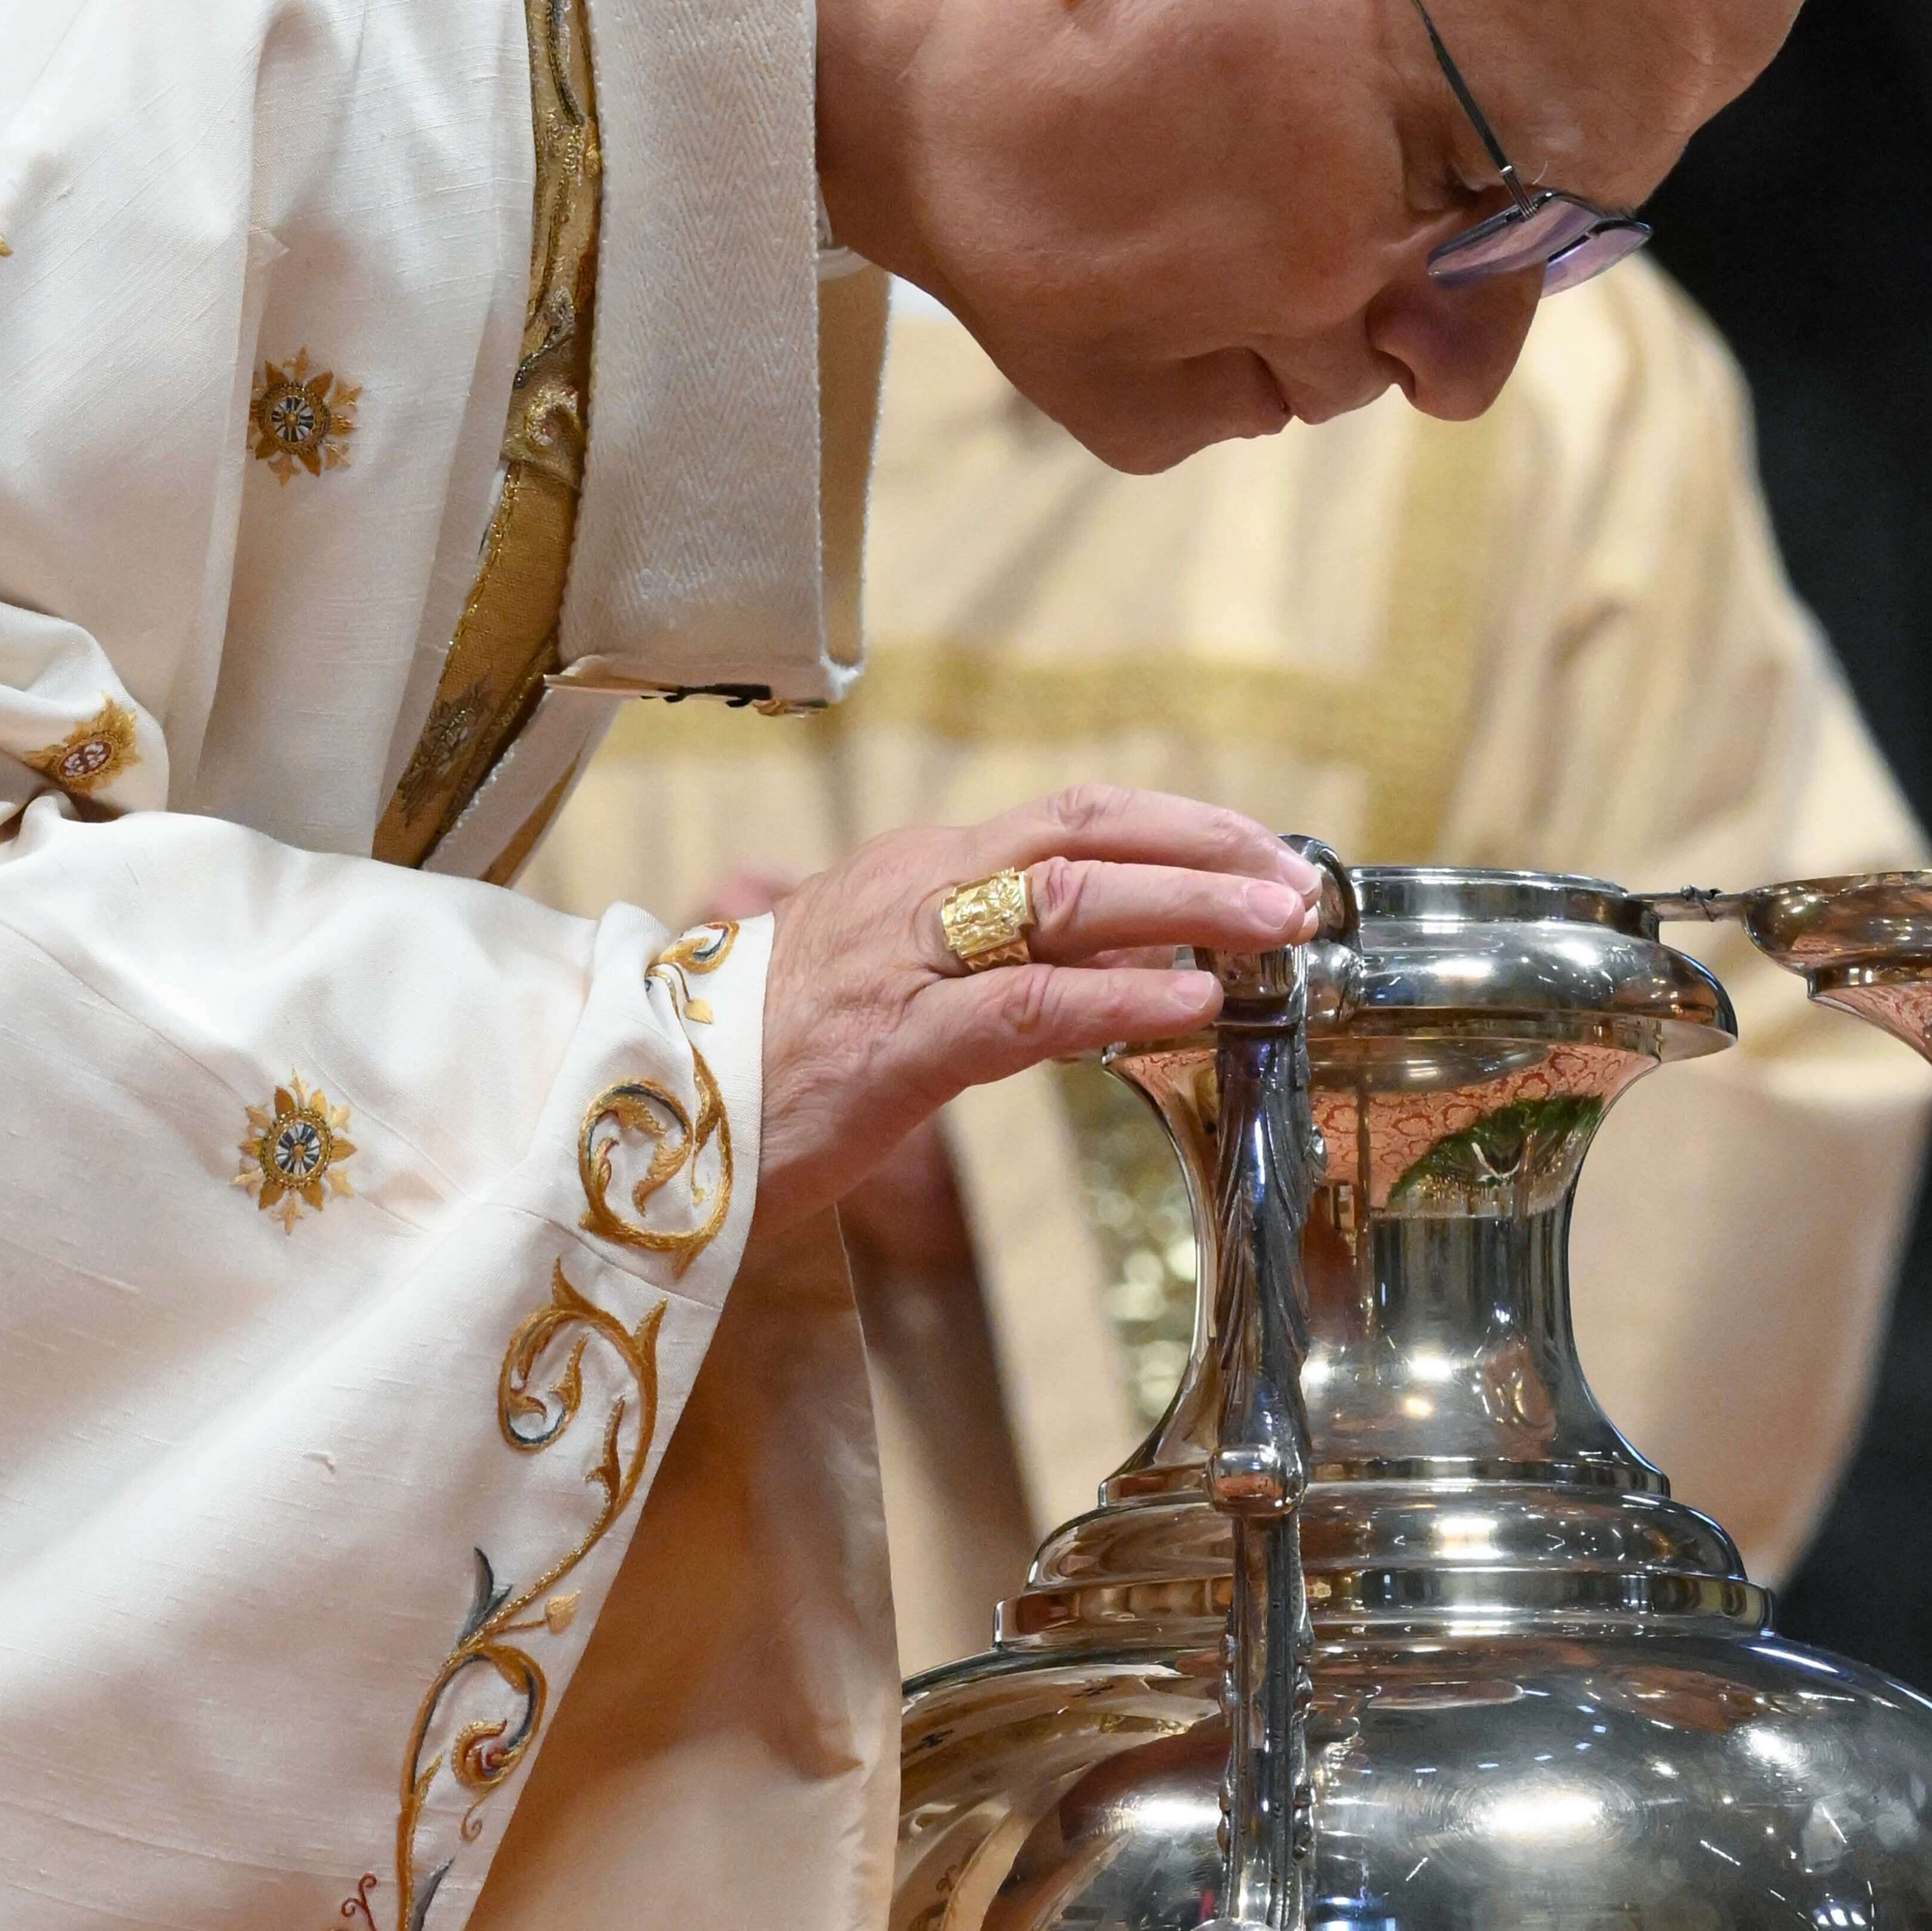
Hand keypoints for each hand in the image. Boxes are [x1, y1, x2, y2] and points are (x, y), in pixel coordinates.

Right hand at [752, 786, 1318, 1236]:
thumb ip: (968, 965)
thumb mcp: (876, 984)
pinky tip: (1194, 1001)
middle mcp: (913, 891)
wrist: (634, 1112)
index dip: (1176, 823)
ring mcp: (902, 962)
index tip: (1259, 849)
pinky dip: (1122, 996)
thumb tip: (1078, 972)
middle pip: (1082, 832)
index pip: (1067, 818)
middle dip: (1204, 847)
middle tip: (1297, 881)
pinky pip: (1027, 1006)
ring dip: (1190, 905)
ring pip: (1066, 900)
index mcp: (913, 873)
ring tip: (1277, 927)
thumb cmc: (759, 1061)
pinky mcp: (895, 1045)